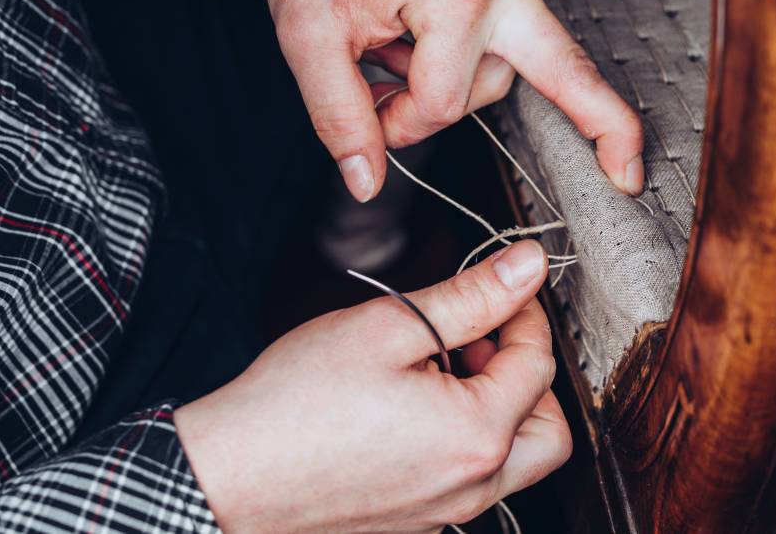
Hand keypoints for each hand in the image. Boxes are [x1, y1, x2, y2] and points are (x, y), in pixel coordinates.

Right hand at [175, 241, 570, 532]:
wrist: (226, 477)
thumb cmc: (296, 403)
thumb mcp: (391, 327)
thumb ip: (472, 297)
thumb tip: (527, 266)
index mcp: (477, 437)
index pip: (538, 365)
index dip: (525, 314)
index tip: (500, 289)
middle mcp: (473, 487)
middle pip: (549, 429)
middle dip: (530, 375)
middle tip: (484, 339)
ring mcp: (446, 514)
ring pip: (515, 461)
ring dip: (501, 409)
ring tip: (442, 370)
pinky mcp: (418, 524)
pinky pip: (470, 480)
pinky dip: (465, 439)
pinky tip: (414, 406)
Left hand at [261, 0, 643, 201]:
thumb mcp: (308, 36)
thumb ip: (340, 118)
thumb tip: (366, 183)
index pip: (445, 104)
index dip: (399, 124)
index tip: (367, 111)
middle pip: (535, 82)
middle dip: (518, 116)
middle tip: (575, 156)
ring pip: (509, 72)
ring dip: (453, 84)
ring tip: (395, 54)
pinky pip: (513, 42)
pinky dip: (471, 63)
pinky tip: (424, 52)